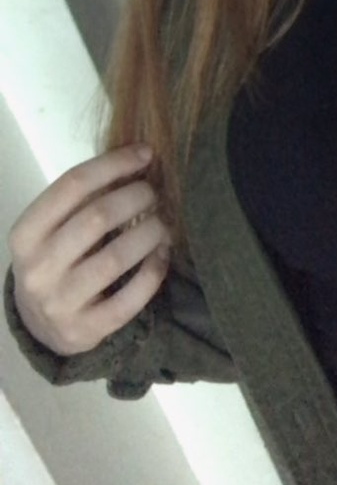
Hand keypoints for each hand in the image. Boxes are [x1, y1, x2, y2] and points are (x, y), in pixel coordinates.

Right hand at [8, 145, 171, 355]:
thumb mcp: (52, 228)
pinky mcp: (86, 331)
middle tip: (154, 193)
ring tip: (162, 222)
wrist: (40, 324)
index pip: (72, 185)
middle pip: (97, 217)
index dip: (114, 164)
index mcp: (26, 234)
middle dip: (136, 197)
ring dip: (150, 232)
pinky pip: (130, 299)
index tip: (145, 153)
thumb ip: (84, 198)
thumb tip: (138, 159)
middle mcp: (37, 269)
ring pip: (116, 258)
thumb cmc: (54, 258)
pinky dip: (153, 271)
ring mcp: (60, 304)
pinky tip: (162, 254)